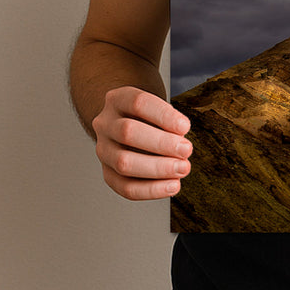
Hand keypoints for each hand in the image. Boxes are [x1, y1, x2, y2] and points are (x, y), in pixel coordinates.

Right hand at [92, 86, 192, 200]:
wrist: (126, 124)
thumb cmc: (149, 116)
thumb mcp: (157, 107)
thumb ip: (168, 121)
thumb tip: (181, 141)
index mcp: (118, 99)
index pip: (138, 103)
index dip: (163, 115)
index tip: (185, 126)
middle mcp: (105, 123)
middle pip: (128, 132)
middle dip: (161, 144)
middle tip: (187, 150)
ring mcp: (103, 149)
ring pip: (123, 162)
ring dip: (158, 168)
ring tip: (183, 168)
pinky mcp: (107, 173)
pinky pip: (125, 187)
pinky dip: (151, 190)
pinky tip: (172, 186)